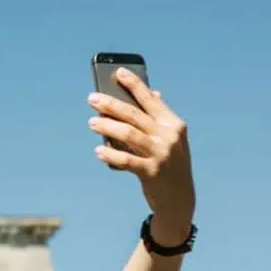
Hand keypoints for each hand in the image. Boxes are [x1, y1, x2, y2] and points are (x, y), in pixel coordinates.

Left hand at [87, 68, 195, 243]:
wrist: (179, 199)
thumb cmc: (168, 164)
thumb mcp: (168, 140)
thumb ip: (157, 119)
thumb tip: (152, 92)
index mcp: (173, 124)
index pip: (150, 99)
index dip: (134, 84)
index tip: (117, 72)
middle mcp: (169, 136)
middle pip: (134, 115)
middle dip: (111, 104)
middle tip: (92, 99)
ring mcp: (161, 154)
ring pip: (128, 135)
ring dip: (107, 127)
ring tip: (91, 123)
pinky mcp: (152, 172)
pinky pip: (127, 160)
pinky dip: (110, 155)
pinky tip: (98, 151)